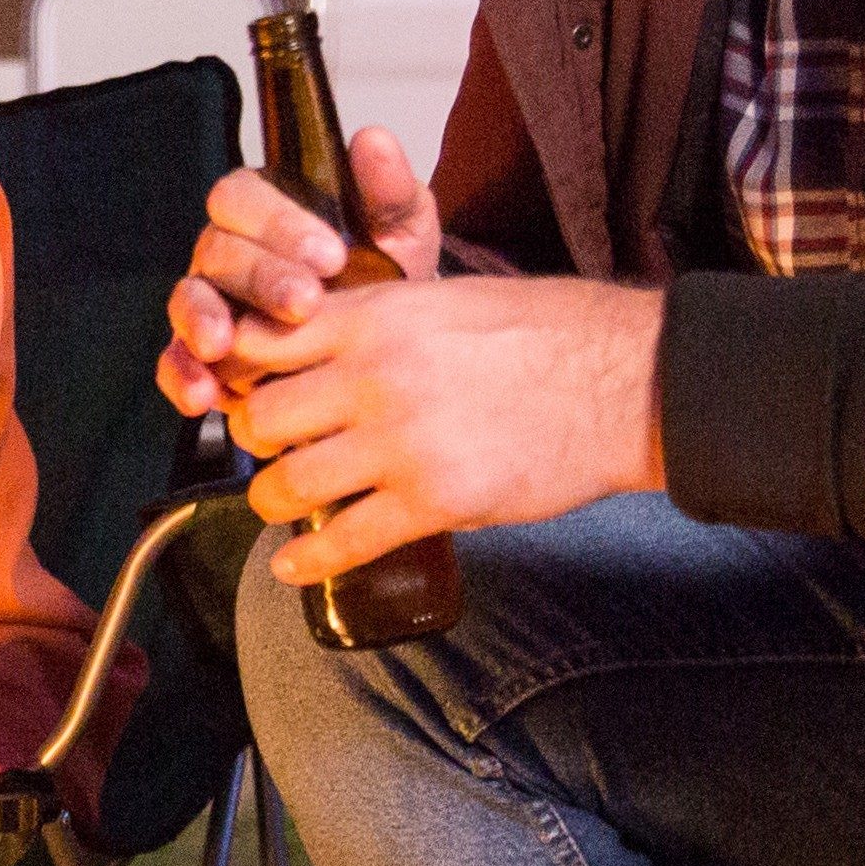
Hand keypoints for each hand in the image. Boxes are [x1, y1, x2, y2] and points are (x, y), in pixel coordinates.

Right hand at [157, 135, 446, 420]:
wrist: (388, 347)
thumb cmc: (386, 276)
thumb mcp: (400, 230)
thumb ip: (387, 188)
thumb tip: (372, 140)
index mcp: (264, 209)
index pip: (244, 196)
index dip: (279, 223)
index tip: (331, 255)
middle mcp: (227, 251)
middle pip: (218, 250)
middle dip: (259, 278)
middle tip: (304, 305)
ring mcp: (208, 303)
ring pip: (188, 300)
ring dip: (203, 321)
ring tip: (225, 347)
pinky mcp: (200, 356)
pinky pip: (174, 361)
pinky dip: (183, 376)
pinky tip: (205, 395)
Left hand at [222, 275, 668, 591]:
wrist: (627, 380)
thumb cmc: (546, 332)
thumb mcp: (444, 298)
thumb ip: (376, 319)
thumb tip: (322, 340)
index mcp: (372, 316)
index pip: (257, 341)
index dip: (237, 370)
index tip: (243, 387)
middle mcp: (373, 375)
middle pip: (257, 419)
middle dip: (254, 442)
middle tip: (272, 450)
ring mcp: (400, 440)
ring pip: (285, 485)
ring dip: (274, 502)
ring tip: (285, 506)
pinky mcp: (434, 499)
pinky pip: (343, 541)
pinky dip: (307, 561)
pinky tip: (292, 567)